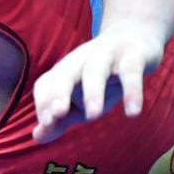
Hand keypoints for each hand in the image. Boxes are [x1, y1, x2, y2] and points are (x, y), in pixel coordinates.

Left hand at [32, 25, 163, 143]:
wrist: (136, 37)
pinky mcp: (134, 54)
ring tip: (93, 116)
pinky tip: (133, 112)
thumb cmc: (102, 76)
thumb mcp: (79, 98)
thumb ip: (60, 119)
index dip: (43, 101)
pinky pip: (131, 71)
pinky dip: (132, 91)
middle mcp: (82, 60)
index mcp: (66, 70)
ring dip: (92, 92)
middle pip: (65, 74)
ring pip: (95, 71)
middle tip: (57, 115)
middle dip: (59, 93)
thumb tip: (37, 137)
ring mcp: (107, 54)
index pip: (46, 84)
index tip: (46, 123)